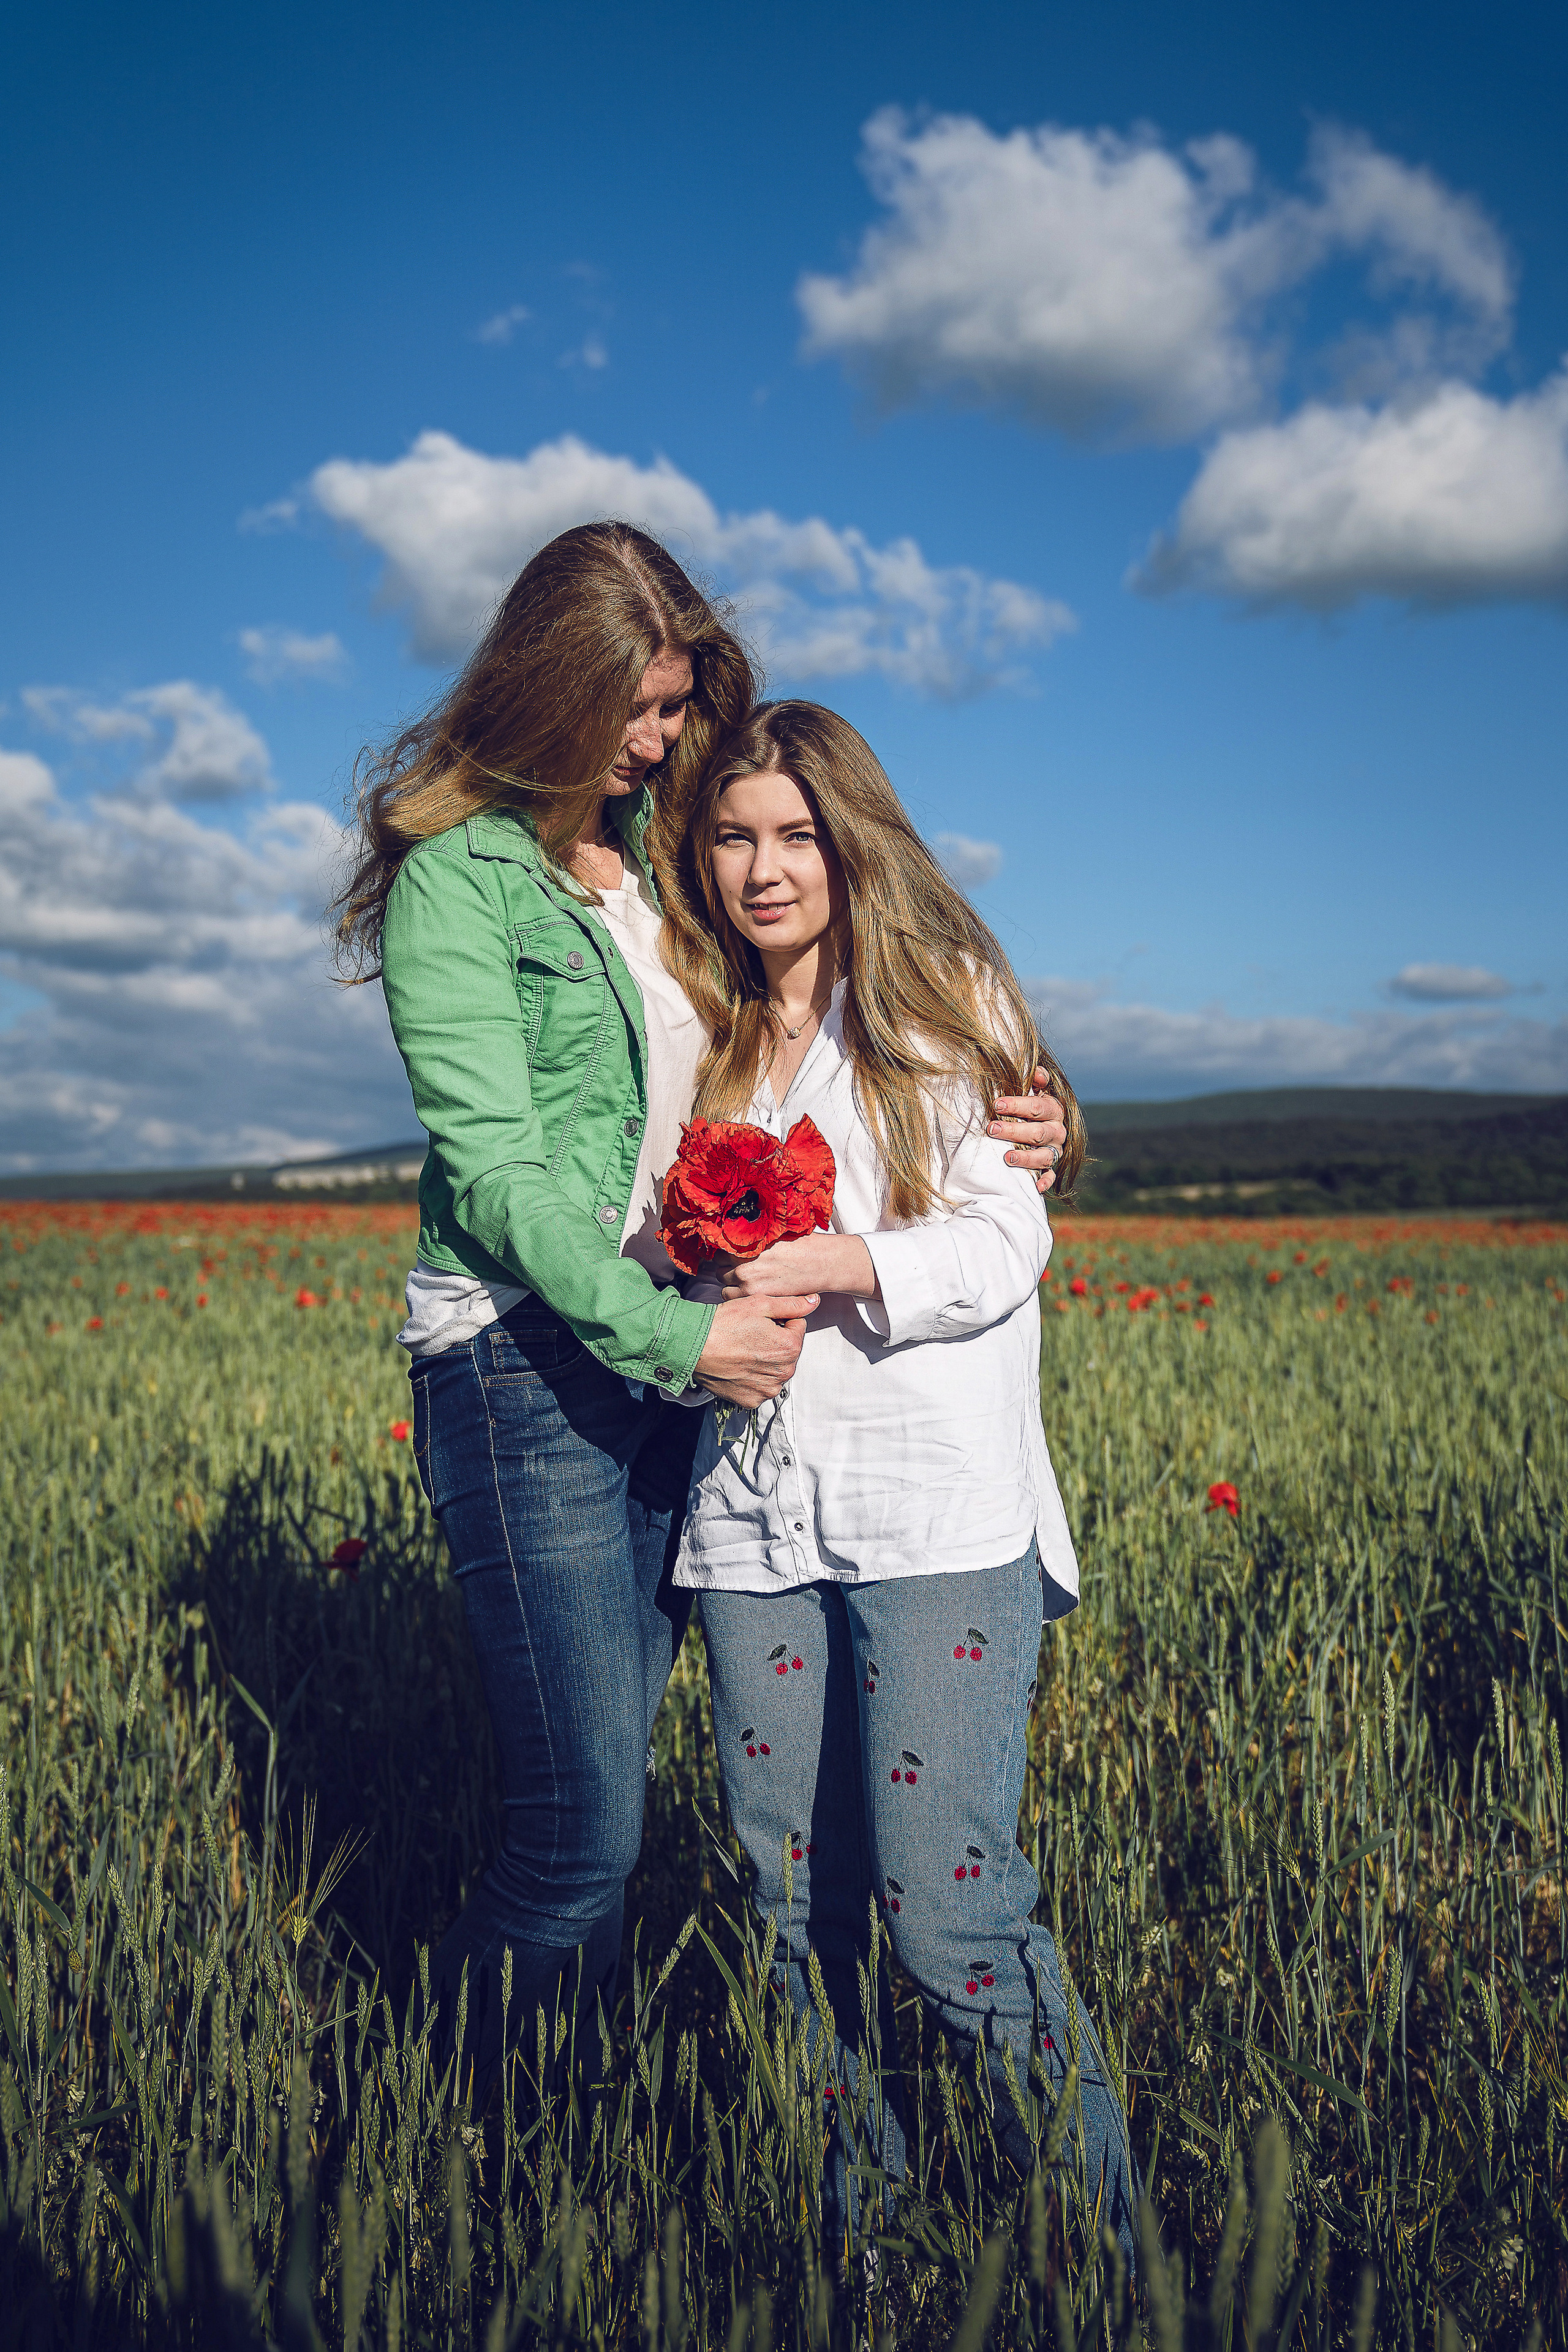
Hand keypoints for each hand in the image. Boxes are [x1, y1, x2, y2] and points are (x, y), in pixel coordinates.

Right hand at [694, 1291, 818, 1408]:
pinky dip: (753, 1377)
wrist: (693, 1346)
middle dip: (775, 1342)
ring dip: (765, 1361)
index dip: (780, 1321)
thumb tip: (815, 1301)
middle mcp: (784, 1373)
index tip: (761, 1321)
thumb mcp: (760, 1304)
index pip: (797, 1329)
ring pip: (775, 1370)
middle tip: (750, 1334)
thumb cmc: (725, 1323)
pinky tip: (739, 1366)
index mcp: (790, 1348)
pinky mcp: (752, 1400)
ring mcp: (767, 1390)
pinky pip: (760, 1386)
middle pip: (788, 1351)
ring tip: (743, 1350)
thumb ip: (792, 1304)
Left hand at [716, 1233, 878, 1303]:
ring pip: (724, 1286)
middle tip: (742, 1270)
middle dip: (728, 1269)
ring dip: (733, 1284)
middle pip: (719, 1268)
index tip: (731, 1257)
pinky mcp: (755, 1295)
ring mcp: (747, 1280)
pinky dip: (740, 1297)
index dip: (726, 1254)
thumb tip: (737, 1238)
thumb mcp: (773, 1234)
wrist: (820, 1263)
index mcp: (744, 1242)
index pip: (719, 1250)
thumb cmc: (800, 1245)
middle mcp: (741, 1261)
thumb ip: (752, 1239)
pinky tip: (752, 1293)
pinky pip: (734, 1299)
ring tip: (748, 1283)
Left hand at [990, 1068, 1066, 1193]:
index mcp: (1054, 1109)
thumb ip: (1037, 1079)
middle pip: (1038, 1132)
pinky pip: (1051, 1176)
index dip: (1018, 1104)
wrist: (1043, 1124)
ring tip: (1006, 1157)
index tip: (997, 1103)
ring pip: (1044, 1156)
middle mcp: (1057, 1131)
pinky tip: (1035, 1186)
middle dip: (1014, 1130)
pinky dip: (1045, 1181)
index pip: (1038, 1107)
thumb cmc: (1031, 1105)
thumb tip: (1036, 1071)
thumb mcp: (1036, 1089)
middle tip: (992, 1129)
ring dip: (1026, 1157)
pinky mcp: (1052, 1167)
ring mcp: (1055, 1150)